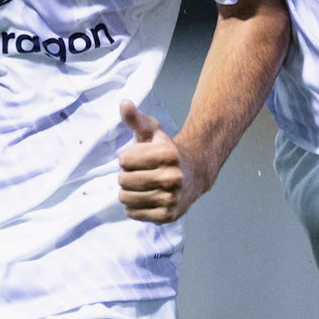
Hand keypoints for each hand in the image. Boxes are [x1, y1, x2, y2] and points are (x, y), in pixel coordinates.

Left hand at [117, 101, 209, 223]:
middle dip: (126, 175)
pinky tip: (146, 197)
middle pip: (123, 180)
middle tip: (141, 172)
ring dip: (128, 191)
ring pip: (125, 198)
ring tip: (143, 185)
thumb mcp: (152, 131)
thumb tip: (124, 103)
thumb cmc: (166, 150)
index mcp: (167, 154)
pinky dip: (134, 206)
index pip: (123, 159)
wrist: (194, 173)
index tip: (140, 157)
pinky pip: (132, 213)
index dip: (127, 157)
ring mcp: (171, 198)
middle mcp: (172, 177)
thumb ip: (136, 118)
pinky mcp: (168, 215)